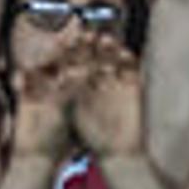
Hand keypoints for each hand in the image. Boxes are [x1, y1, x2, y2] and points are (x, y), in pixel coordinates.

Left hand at [61, 41, 145, 159]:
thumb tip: (55, 74)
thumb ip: (66, 93)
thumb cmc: (92, 137)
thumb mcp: (72, 113)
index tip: (64, 40)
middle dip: (90, 46)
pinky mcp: (134, 86)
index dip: (70, 51)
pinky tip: (124, 54)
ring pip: (113, 60)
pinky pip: (132, 70)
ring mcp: (116, 82)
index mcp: (81, 84)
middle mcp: (98, 80)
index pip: (75, 61)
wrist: (119, 154)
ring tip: (105, 40)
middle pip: (94, 56)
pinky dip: (129, 61)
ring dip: (110, 50)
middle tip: (85, 34)